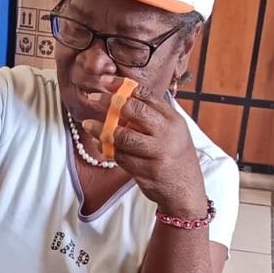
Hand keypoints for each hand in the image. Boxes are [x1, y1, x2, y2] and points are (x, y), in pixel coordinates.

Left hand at [81, 75, 207, 218]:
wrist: (186, 190)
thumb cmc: (175, 156)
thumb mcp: (172, 131)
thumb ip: (152, 116)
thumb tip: (120, 99)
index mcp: (172, 119)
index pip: (146, 95)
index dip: (123, 86)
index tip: (104, 81)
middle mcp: (167, 134)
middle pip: (134, 111)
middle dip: (109, 102)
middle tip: (92, 99)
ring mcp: (157, 154)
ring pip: (123, 137)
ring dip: (101, 130)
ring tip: (87, 125)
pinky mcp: (147, 172)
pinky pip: (121, 158)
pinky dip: (108, 150)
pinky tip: (100, 146)